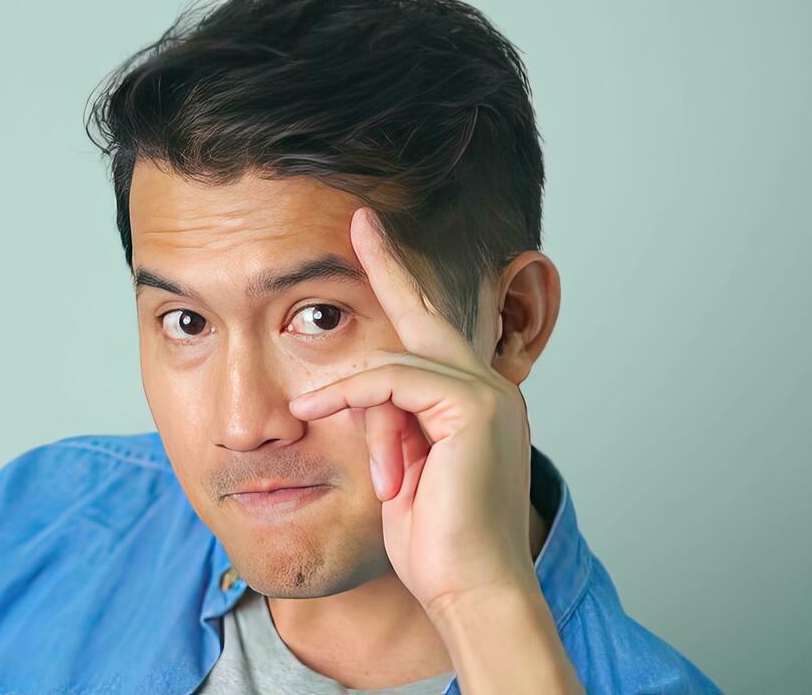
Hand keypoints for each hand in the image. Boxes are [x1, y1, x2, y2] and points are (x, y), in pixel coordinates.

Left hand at [287, 206, 536, 613]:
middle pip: (423, 318)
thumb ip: (386, 422)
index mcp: (472, 404)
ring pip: (397, 364)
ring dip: (362, 413)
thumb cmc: (436, 546)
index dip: (400, 286)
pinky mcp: (479, 408)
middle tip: (360, 222)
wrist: (471, 590)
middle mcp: (489, 390)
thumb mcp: (398, 470)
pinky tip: (321, 411)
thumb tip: (352, 393)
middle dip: (389, 267)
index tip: (369, 241)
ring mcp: (490, 394)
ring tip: (379, 473)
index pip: (428, 335)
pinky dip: (355, 397)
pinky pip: (395, 382)